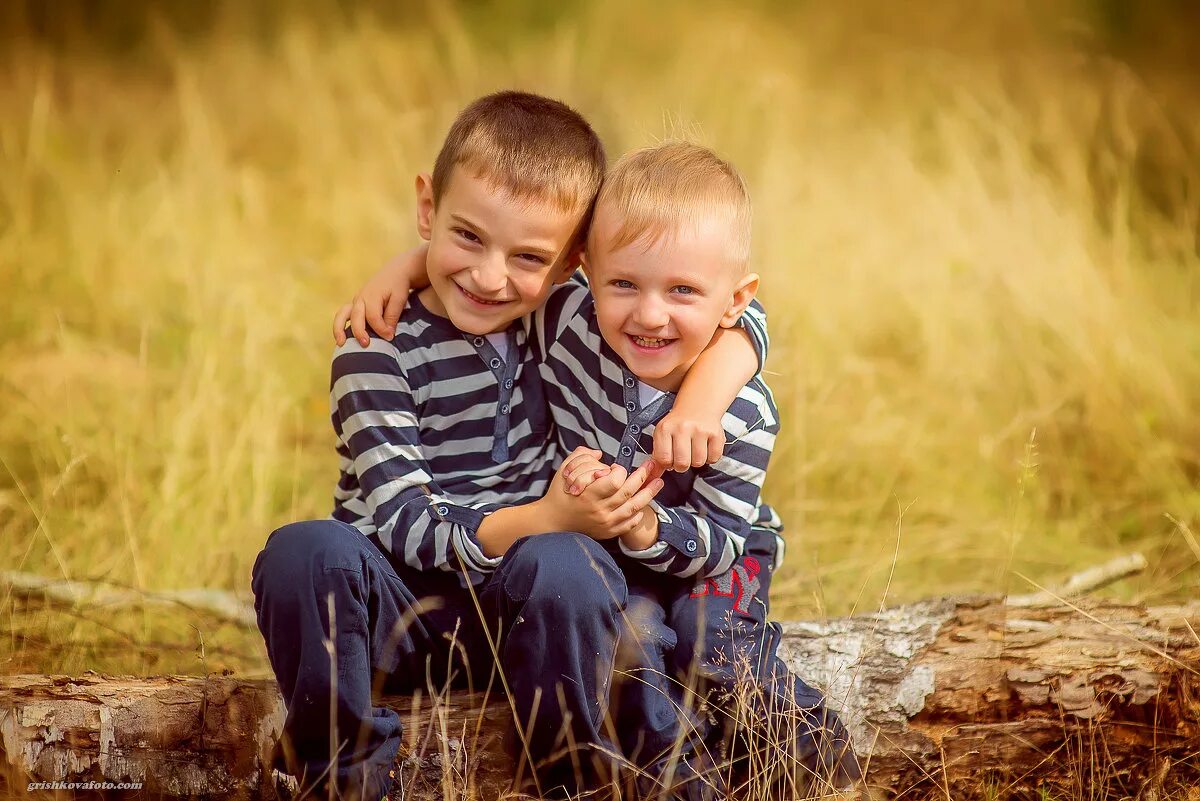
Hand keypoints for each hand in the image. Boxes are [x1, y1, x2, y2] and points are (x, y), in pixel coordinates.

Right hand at [333, 247, 427, 346]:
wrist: (395, 271)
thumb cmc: (398, 285)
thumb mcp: (399, 298)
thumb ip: (393, 315)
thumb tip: (387, 334)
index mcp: (372, 295)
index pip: (373, 317)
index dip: (381, 329)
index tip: (391, 338)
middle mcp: (360, 298)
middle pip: (355, 317)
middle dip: (359, 332)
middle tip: (366, 345)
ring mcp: (356, 301)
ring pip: (342, 315)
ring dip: (339, 329)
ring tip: (341, 344)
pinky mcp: (355, 304)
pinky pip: (344, 316)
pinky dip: (341, 326)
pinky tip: (343, 340)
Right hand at [543, 454, 664, 539]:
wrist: (553, 521)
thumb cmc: (559, 493)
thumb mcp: (565, 470)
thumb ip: (581, 457)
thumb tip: (599, 454)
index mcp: (589, 494)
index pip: (615, 481)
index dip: (620, 471)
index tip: (616, 468)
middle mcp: (599, 510)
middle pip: (629, 492)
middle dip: (643, 476)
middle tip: (651, 465)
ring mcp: (606, 523)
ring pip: (634, 507)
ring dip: (649, 493)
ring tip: (659, 482)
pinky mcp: (609, 531)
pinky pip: (630, 522)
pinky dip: (639, 513)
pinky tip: (643, 503)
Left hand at [653, 411, 724, 471]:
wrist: (698, 405)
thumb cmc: (678, 423)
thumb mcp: (663, 434)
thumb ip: (658, 455)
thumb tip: (654, 475)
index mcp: (665, 428)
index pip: (664, 459)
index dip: (667, 464)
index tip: (670, 459)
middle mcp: (683, 428)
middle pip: (682, 464)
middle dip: (682, 466)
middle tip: (683, 456)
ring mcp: (701, 430)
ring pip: (698, 462)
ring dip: (696, 461)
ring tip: (694, 450)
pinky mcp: (716, 434)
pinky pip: (713, 458)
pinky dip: (710, 457)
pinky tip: (705, 447)